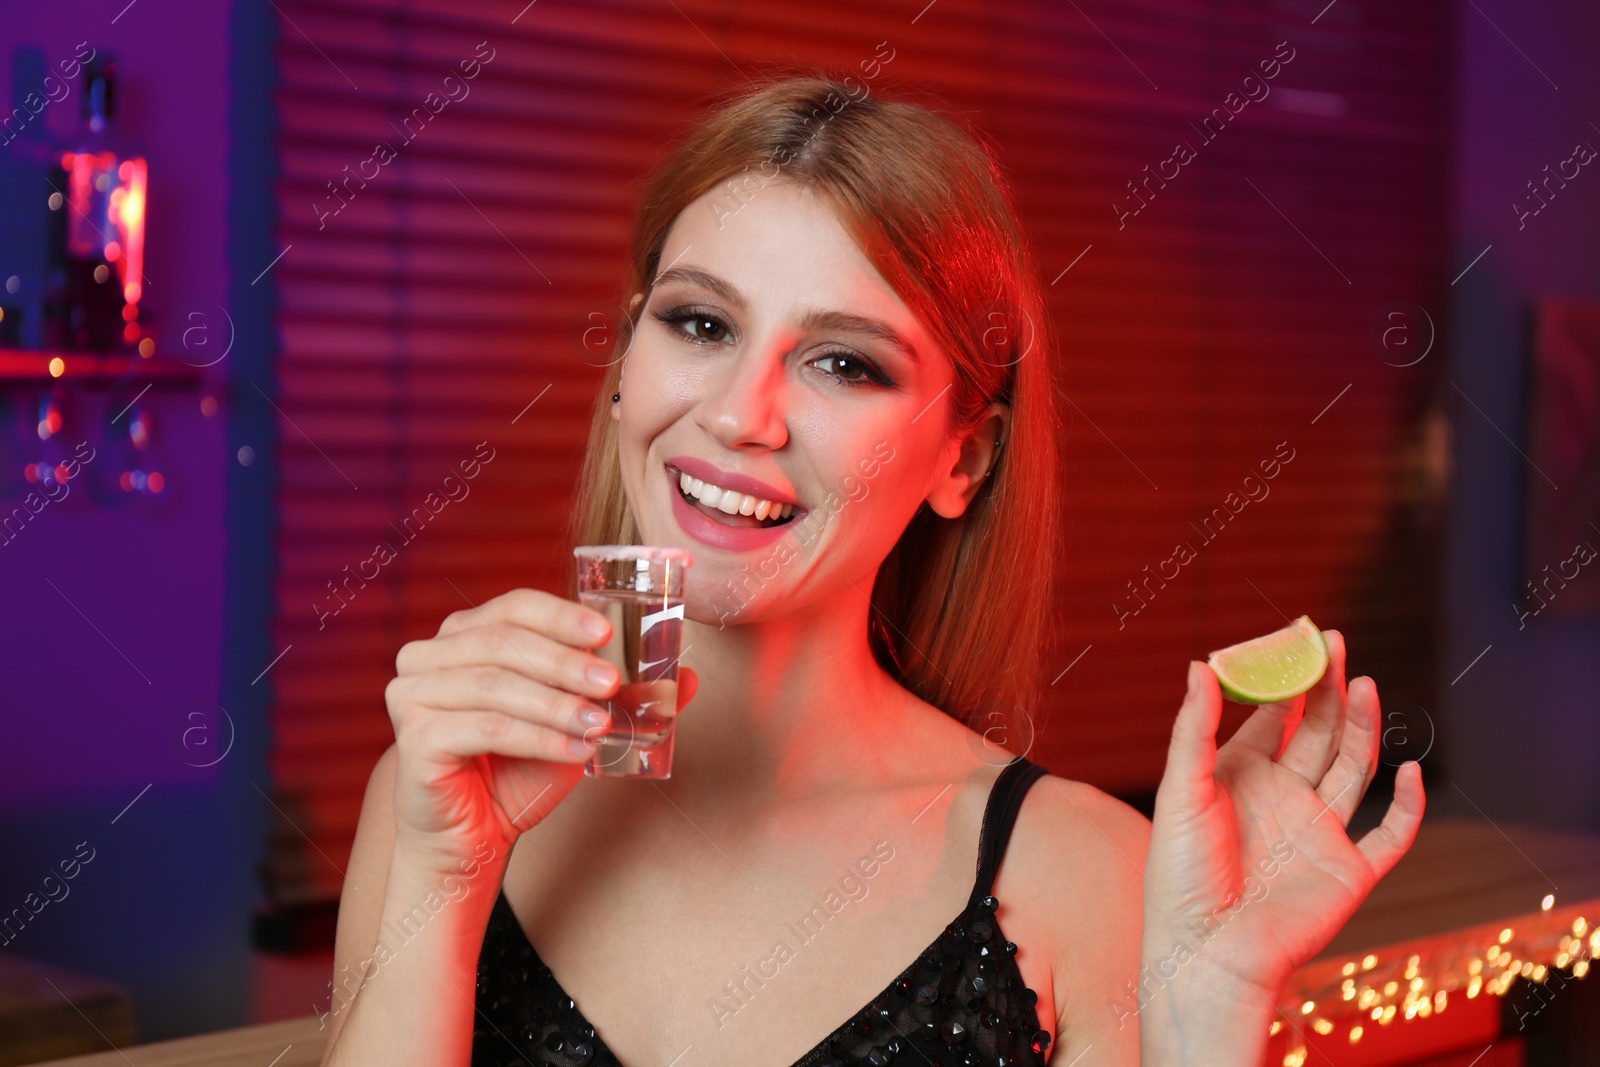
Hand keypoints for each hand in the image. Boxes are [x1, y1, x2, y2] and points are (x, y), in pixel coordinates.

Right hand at [384, 588, 698, 871]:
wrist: (470, 838)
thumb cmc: (517, 771)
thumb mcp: (577, 727)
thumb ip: (623, 698)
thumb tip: (686, 676)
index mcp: (465, 635)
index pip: (514, 607)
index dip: (562, 616)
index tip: (607, 633)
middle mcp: (429, 655)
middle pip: (503, 642)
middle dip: (565, 662)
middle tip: (613, 683)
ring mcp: (411, 693)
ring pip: (495, 685)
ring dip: (556, 703)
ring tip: (601, 723)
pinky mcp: (412, 738)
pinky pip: (484, 729)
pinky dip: (537, 738)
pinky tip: (576, 752)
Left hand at [1144, 629, 1424, 1006]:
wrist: (1207, 952)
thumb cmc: (1180, 875)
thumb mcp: (1180, 790)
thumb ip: (1194, 728)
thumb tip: (1199, 665)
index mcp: (1241, 778)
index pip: (1273, 718)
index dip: (1286, 680)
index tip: (1298, 639)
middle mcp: (1283, 799)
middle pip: (1317, 733)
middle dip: (1328, 689)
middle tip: (1336, 643)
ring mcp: (1319, 834)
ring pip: (1353, 768)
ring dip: (1362, 727)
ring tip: (1362, 682)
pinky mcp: (1349, 872)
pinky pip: (1390, 835)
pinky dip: (1409, 805)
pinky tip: (1411, 769)